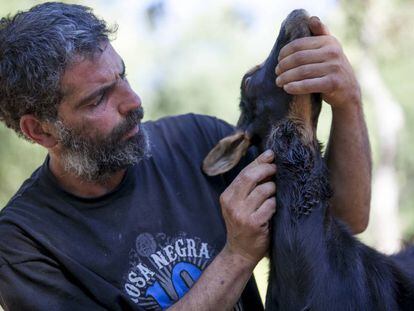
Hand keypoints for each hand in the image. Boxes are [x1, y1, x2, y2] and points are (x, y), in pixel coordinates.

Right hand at [220, 150, 276, 265]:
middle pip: (250, 177)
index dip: (258, 162)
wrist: (240, 252)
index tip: (271, 154)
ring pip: (263, 190)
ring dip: (274, 188)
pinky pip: (270, 205)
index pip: (243, 173)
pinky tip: (277, 207)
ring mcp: (241, 213)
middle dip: (267, 169)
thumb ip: (248, 187)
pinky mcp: (253, 223)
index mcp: (227, 196)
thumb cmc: (244, 225)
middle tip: (278, 168)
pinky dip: (276, 203)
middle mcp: (231, 203)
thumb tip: (266, 163)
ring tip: (276, 193)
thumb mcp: (240, 205)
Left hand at [275, 16, 360, 109]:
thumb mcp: (329, 49)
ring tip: (279, 82)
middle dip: (284, 66)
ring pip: (302, 71)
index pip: (299, 45)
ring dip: (286, 78)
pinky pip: (308, 84)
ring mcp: (334, 68)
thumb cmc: (332, 69)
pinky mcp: (333, 83)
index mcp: (329, 42)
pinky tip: (287, 88)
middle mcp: (333, 52)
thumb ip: (320, 34)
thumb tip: (312, 19)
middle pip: (299, 58)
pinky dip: (295, 87)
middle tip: (277, 73)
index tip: (278, 60)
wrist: (348, 90)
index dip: (285, 53)